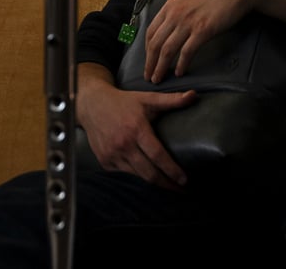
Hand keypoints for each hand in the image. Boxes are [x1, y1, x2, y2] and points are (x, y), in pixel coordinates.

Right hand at [77, 64, 196, 189]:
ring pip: (137, 175)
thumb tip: (194, 95)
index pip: (158, 156)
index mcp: (136, 129)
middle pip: (149, 173)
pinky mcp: (104, 161)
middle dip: (167, 184)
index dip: (172, 170)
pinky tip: (146, 175)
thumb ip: (171, 100)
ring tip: (167, 184)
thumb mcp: (147, 99)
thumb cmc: (123, 102)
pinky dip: (136, 175)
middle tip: (181, 189)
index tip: (184, 180)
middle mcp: (123, 144)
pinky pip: (125, 173)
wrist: (91, 105)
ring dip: (153, 182)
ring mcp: (112, 154)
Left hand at [143, 0, 254, 82]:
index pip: (150, 31)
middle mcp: (175, 14)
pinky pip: (187, 51)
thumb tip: (172, 27)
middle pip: (155, 43)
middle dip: (149, 63)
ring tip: (159, 79)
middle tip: (148, 76)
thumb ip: (178, 11)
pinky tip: (179, 72)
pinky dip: (181, 64)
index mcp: (170, 6)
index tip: (148, 60)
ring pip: (167, 50)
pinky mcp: (203, 30)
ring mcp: (188, 22)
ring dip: (161, 67)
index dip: (146, 49)